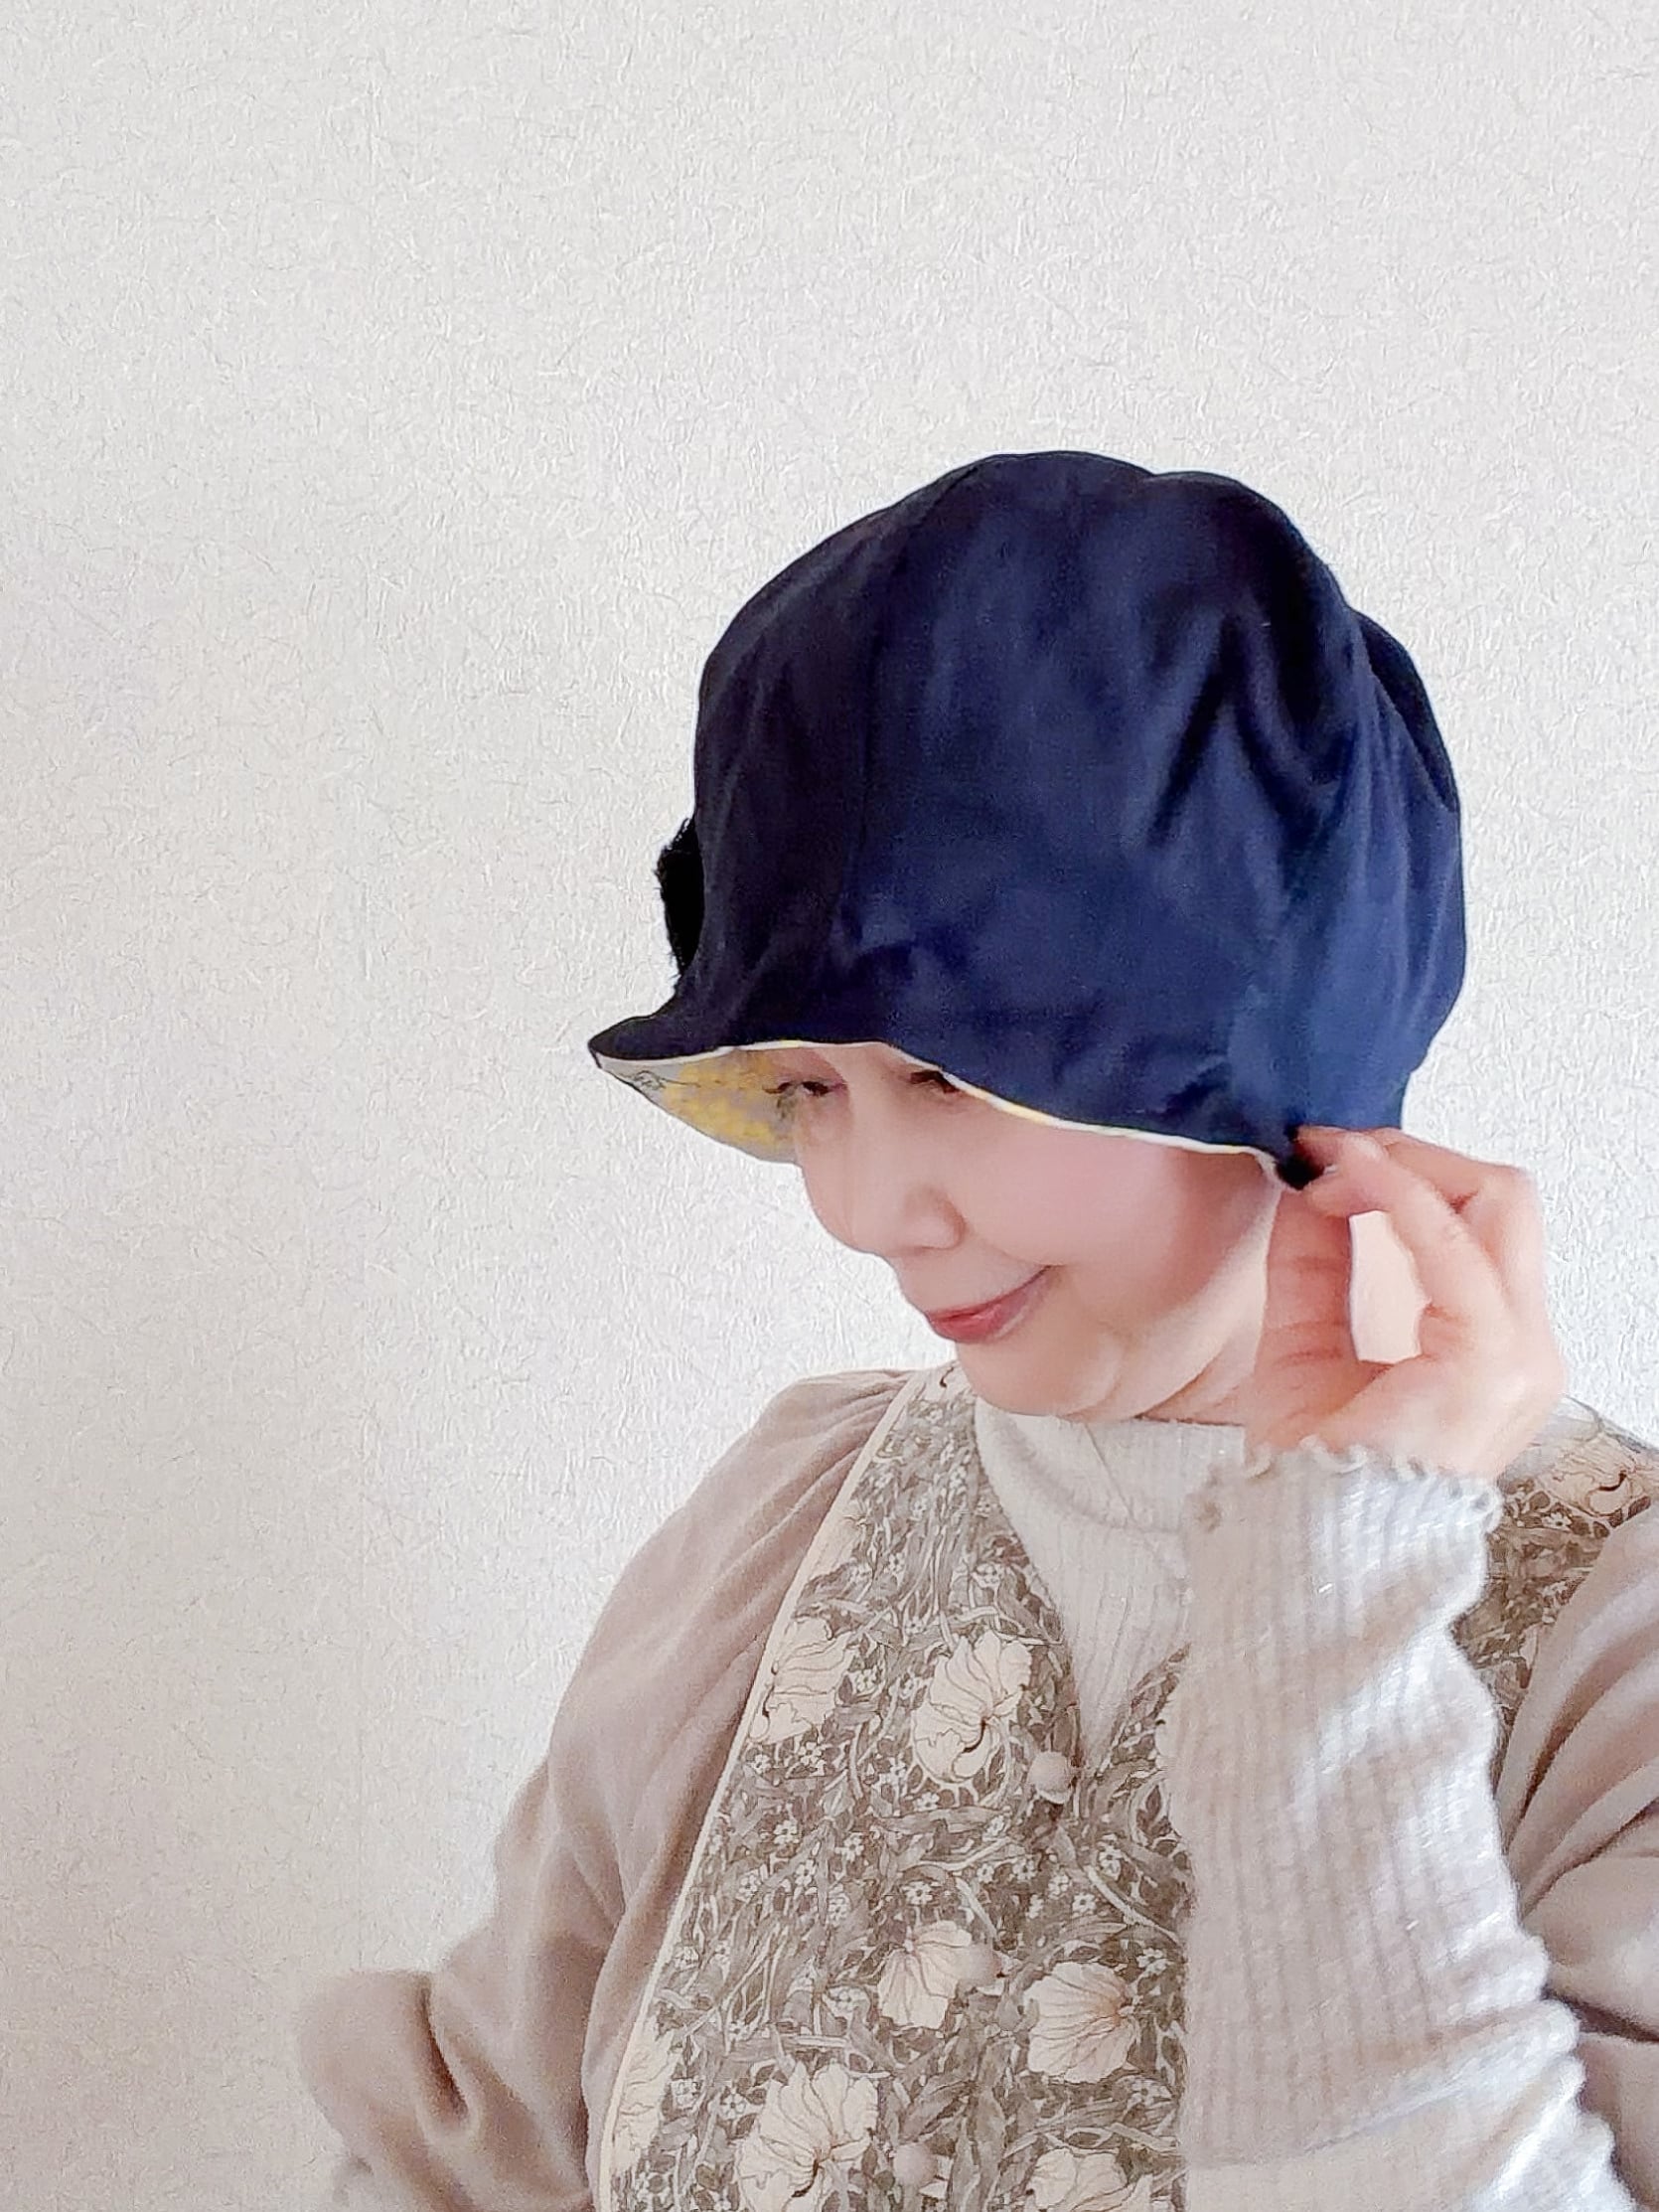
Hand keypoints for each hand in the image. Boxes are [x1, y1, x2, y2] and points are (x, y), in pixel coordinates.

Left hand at [1245, 1127, 1567, 1482]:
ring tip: (1332, 1160)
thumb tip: (1311, 1185)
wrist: (1310, 1547)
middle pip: (1503, 1197)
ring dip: (1407, 1164)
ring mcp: (1517, 1354)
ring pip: (1498, 1201)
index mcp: (1491, 1345)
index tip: (1324, 1155)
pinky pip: (1457, 1247)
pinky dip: (1403, 1196)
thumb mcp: (1307, 1340)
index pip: (1481, 1220)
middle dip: (1415, 1154)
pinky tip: (1349, 1180)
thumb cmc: (1314, 1467)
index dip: (1406, 1170)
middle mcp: (1523, 1347)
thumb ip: (1317, 1263)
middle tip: (1334, 1147)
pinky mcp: (1489, 1360)